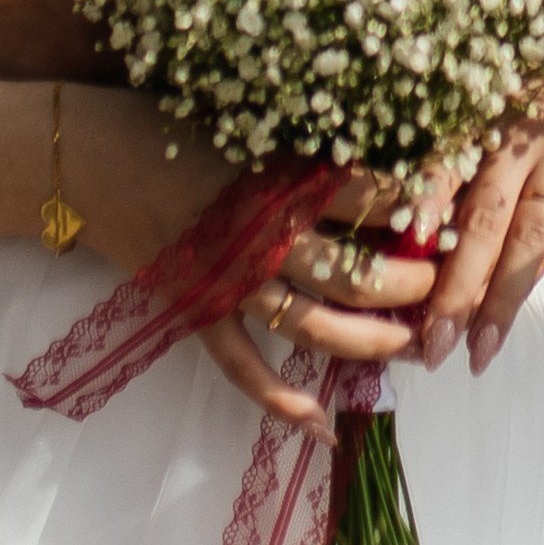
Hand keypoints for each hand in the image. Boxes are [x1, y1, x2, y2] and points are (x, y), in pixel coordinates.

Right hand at [55, 97, 441, 431]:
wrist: (91, 158)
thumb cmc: (172, 123)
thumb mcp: (250, 120)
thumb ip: (309, 147)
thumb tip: (379, 163)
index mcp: (282, 179)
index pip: (373, 202)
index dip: (422, 216)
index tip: (453, 221)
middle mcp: (264, 235)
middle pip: (358, 275)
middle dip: (411, 290)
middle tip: (443, 289)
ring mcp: (230, 281)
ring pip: (314, 327)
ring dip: (369, 344)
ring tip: (410, 346)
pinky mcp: (198, 310)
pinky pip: (241, 367)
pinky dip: (279, 400)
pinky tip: (321, 424)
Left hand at [416, 70, 543, 376]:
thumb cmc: (528, 60)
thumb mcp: (480, 78)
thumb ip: (446, 136)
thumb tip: (399, 209)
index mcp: (476, 108)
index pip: (441, 177)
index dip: (418, 231)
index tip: (392, 279)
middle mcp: (520, 131)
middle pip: (486, 222)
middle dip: (458, 290)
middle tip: (433, 350)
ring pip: (535, 236)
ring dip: (508, 298)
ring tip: (481, 352)